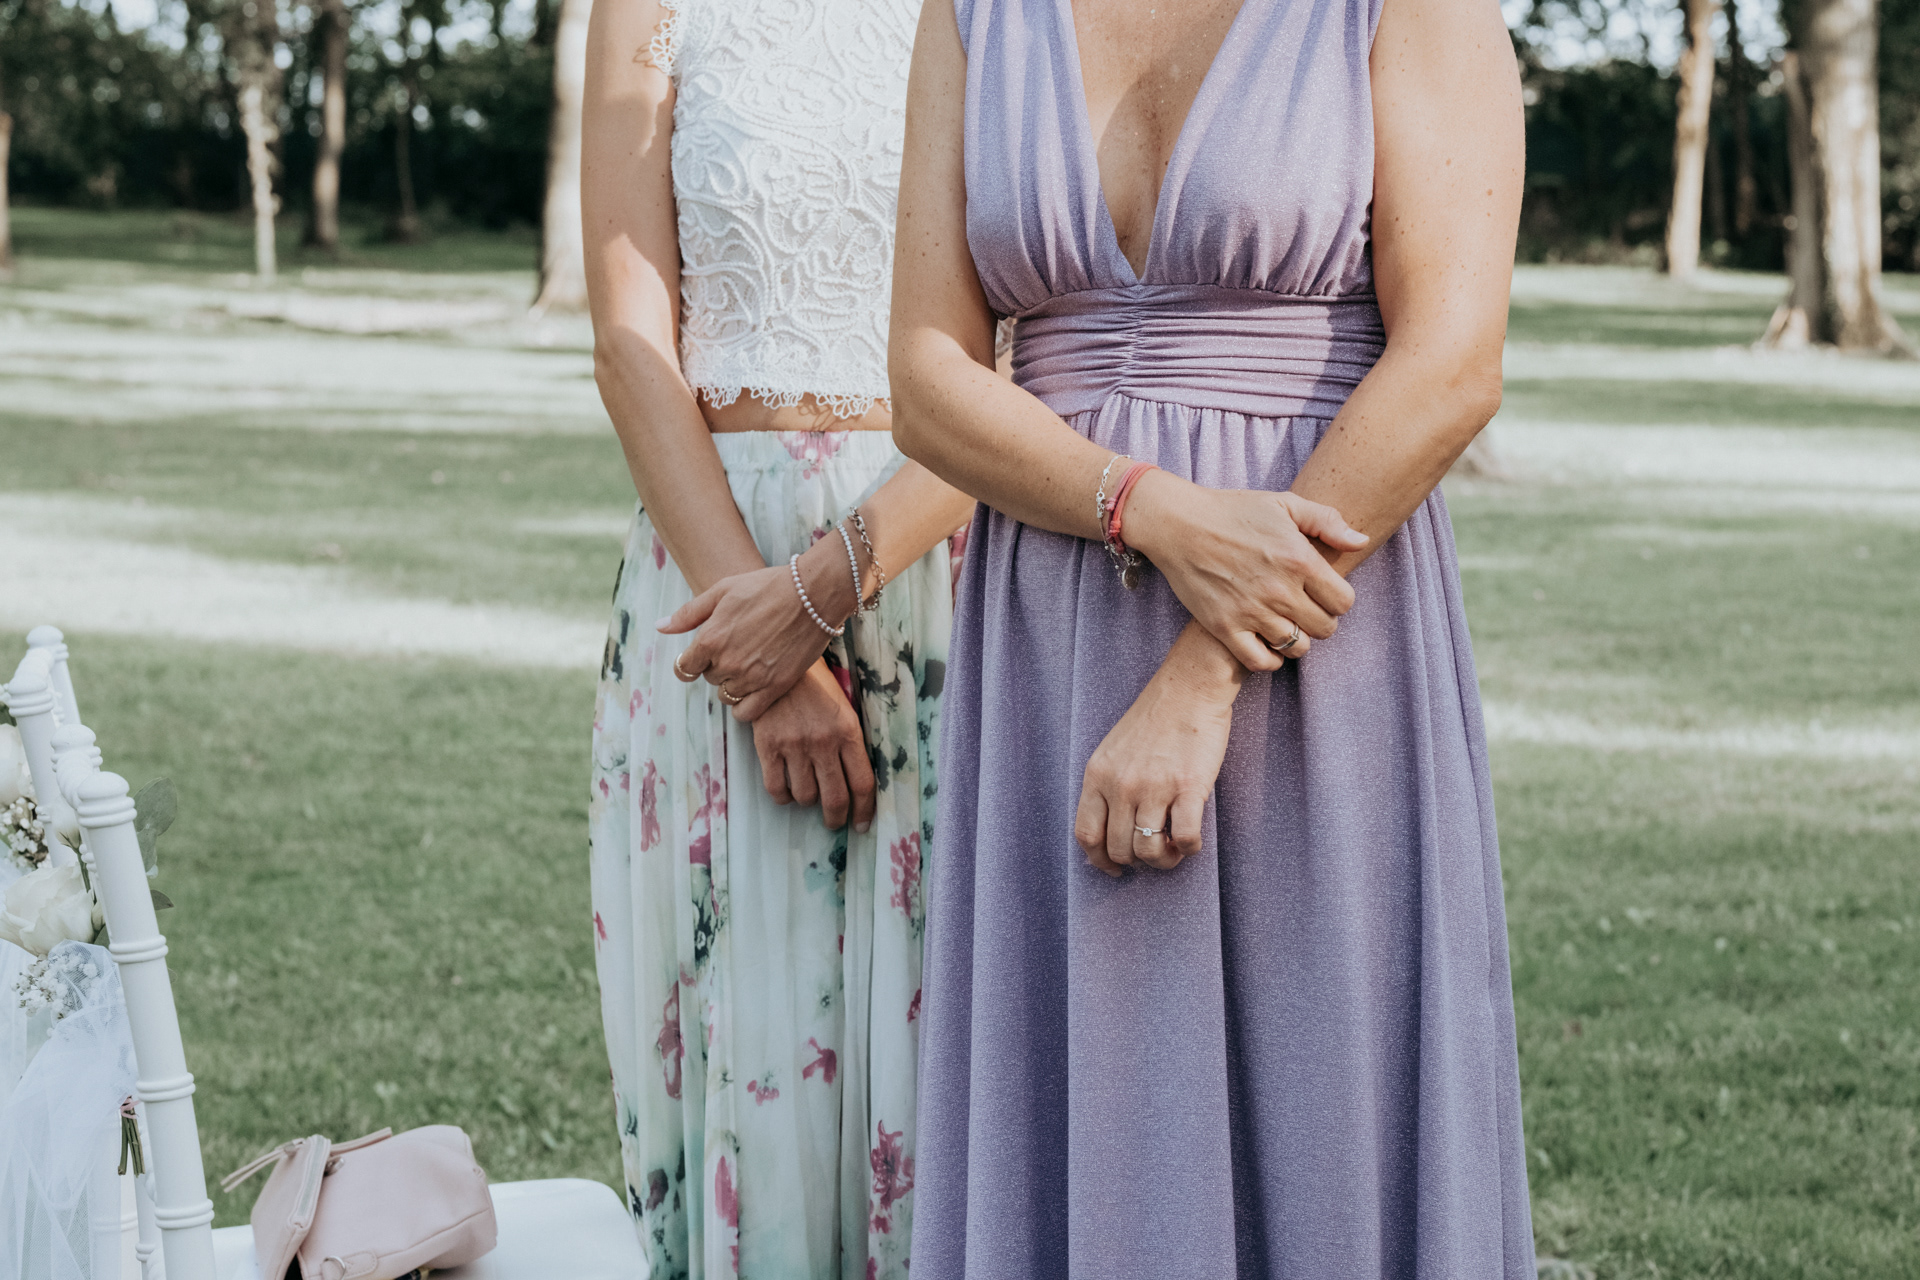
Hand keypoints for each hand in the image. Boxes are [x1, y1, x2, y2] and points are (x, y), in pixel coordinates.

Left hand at [660, 535, 859, 720]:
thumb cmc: (767, 586)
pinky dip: (744, 706)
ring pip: (727, 695)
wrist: (813, 594)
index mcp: (710, 638)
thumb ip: (689, 613)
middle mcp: (727, 662)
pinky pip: (746, 713)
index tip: (699, 658)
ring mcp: (751, 677)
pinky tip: (753, 689)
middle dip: (717, 666)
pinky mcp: (775, 687)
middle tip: (737, 647)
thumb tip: (660, 626)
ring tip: (750, 663)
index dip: (690, 662)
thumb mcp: (722, 590)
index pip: (684, 667)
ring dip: (733, 683)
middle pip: (708, 678)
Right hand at [750, 660, 876, 831]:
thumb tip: (855, 781)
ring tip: (808, 793)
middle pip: (835, 798)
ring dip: (808, 802)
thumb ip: (850, 741)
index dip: (863, 810)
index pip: (862, 784)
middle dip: (836, 817)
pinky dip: (783, 797)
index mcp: (848, 732)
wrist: (776, 661)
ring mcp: (794, 746)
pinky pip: (776, 789)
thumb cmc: (815, 685)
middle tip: (834, 822)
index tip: (860, 824)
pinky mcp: (767, 746)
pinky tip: (787, 791)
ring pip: (805, 796)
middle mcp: (823, 743)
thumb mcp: (843, 707)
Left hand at [1073, 623, 1241, 875]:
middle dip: (1137, 861)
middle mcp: (1121, 786)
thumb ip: (1105, 788)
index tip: (1116, 868)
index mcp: (1097, 776)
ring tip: (1173, 849)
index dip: (1100, 860)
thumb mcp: (1112, 752)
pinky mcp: (1188, 789)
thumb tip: (1106, 836)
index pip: (1087, 835)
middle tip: (1154, 853)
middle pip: (1119, 849)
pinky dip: (1189, 849)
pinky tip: (1191, 840)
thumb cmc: (1152, 721)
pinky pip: (1185, 839)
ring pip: (1150, 852)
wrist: (1188, 690)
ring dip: (1164, 860)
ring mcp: (1154, 788)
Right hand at [1123, 471, 1368, 672]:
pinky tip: (1266, 642)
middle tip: (1304, 609)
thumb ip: (1327, 521)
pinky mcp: (1225, 627)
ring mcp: (1251, 612)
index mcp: (1300, 560)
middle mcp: (1279, 590)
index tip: (1324, 593)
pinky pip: (1261, 662)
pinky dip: (1270, 658)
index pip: (1344, 602)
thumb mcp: (1284, 503)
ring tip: (1285, 623)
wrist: (1179, 524)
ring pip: (1297, 647)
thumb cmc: (1233, 511)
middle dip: (1320, 619)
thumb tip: (1360, 542)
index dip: (1338, 599)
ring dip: (1296, 639)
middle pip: (1325, 628)